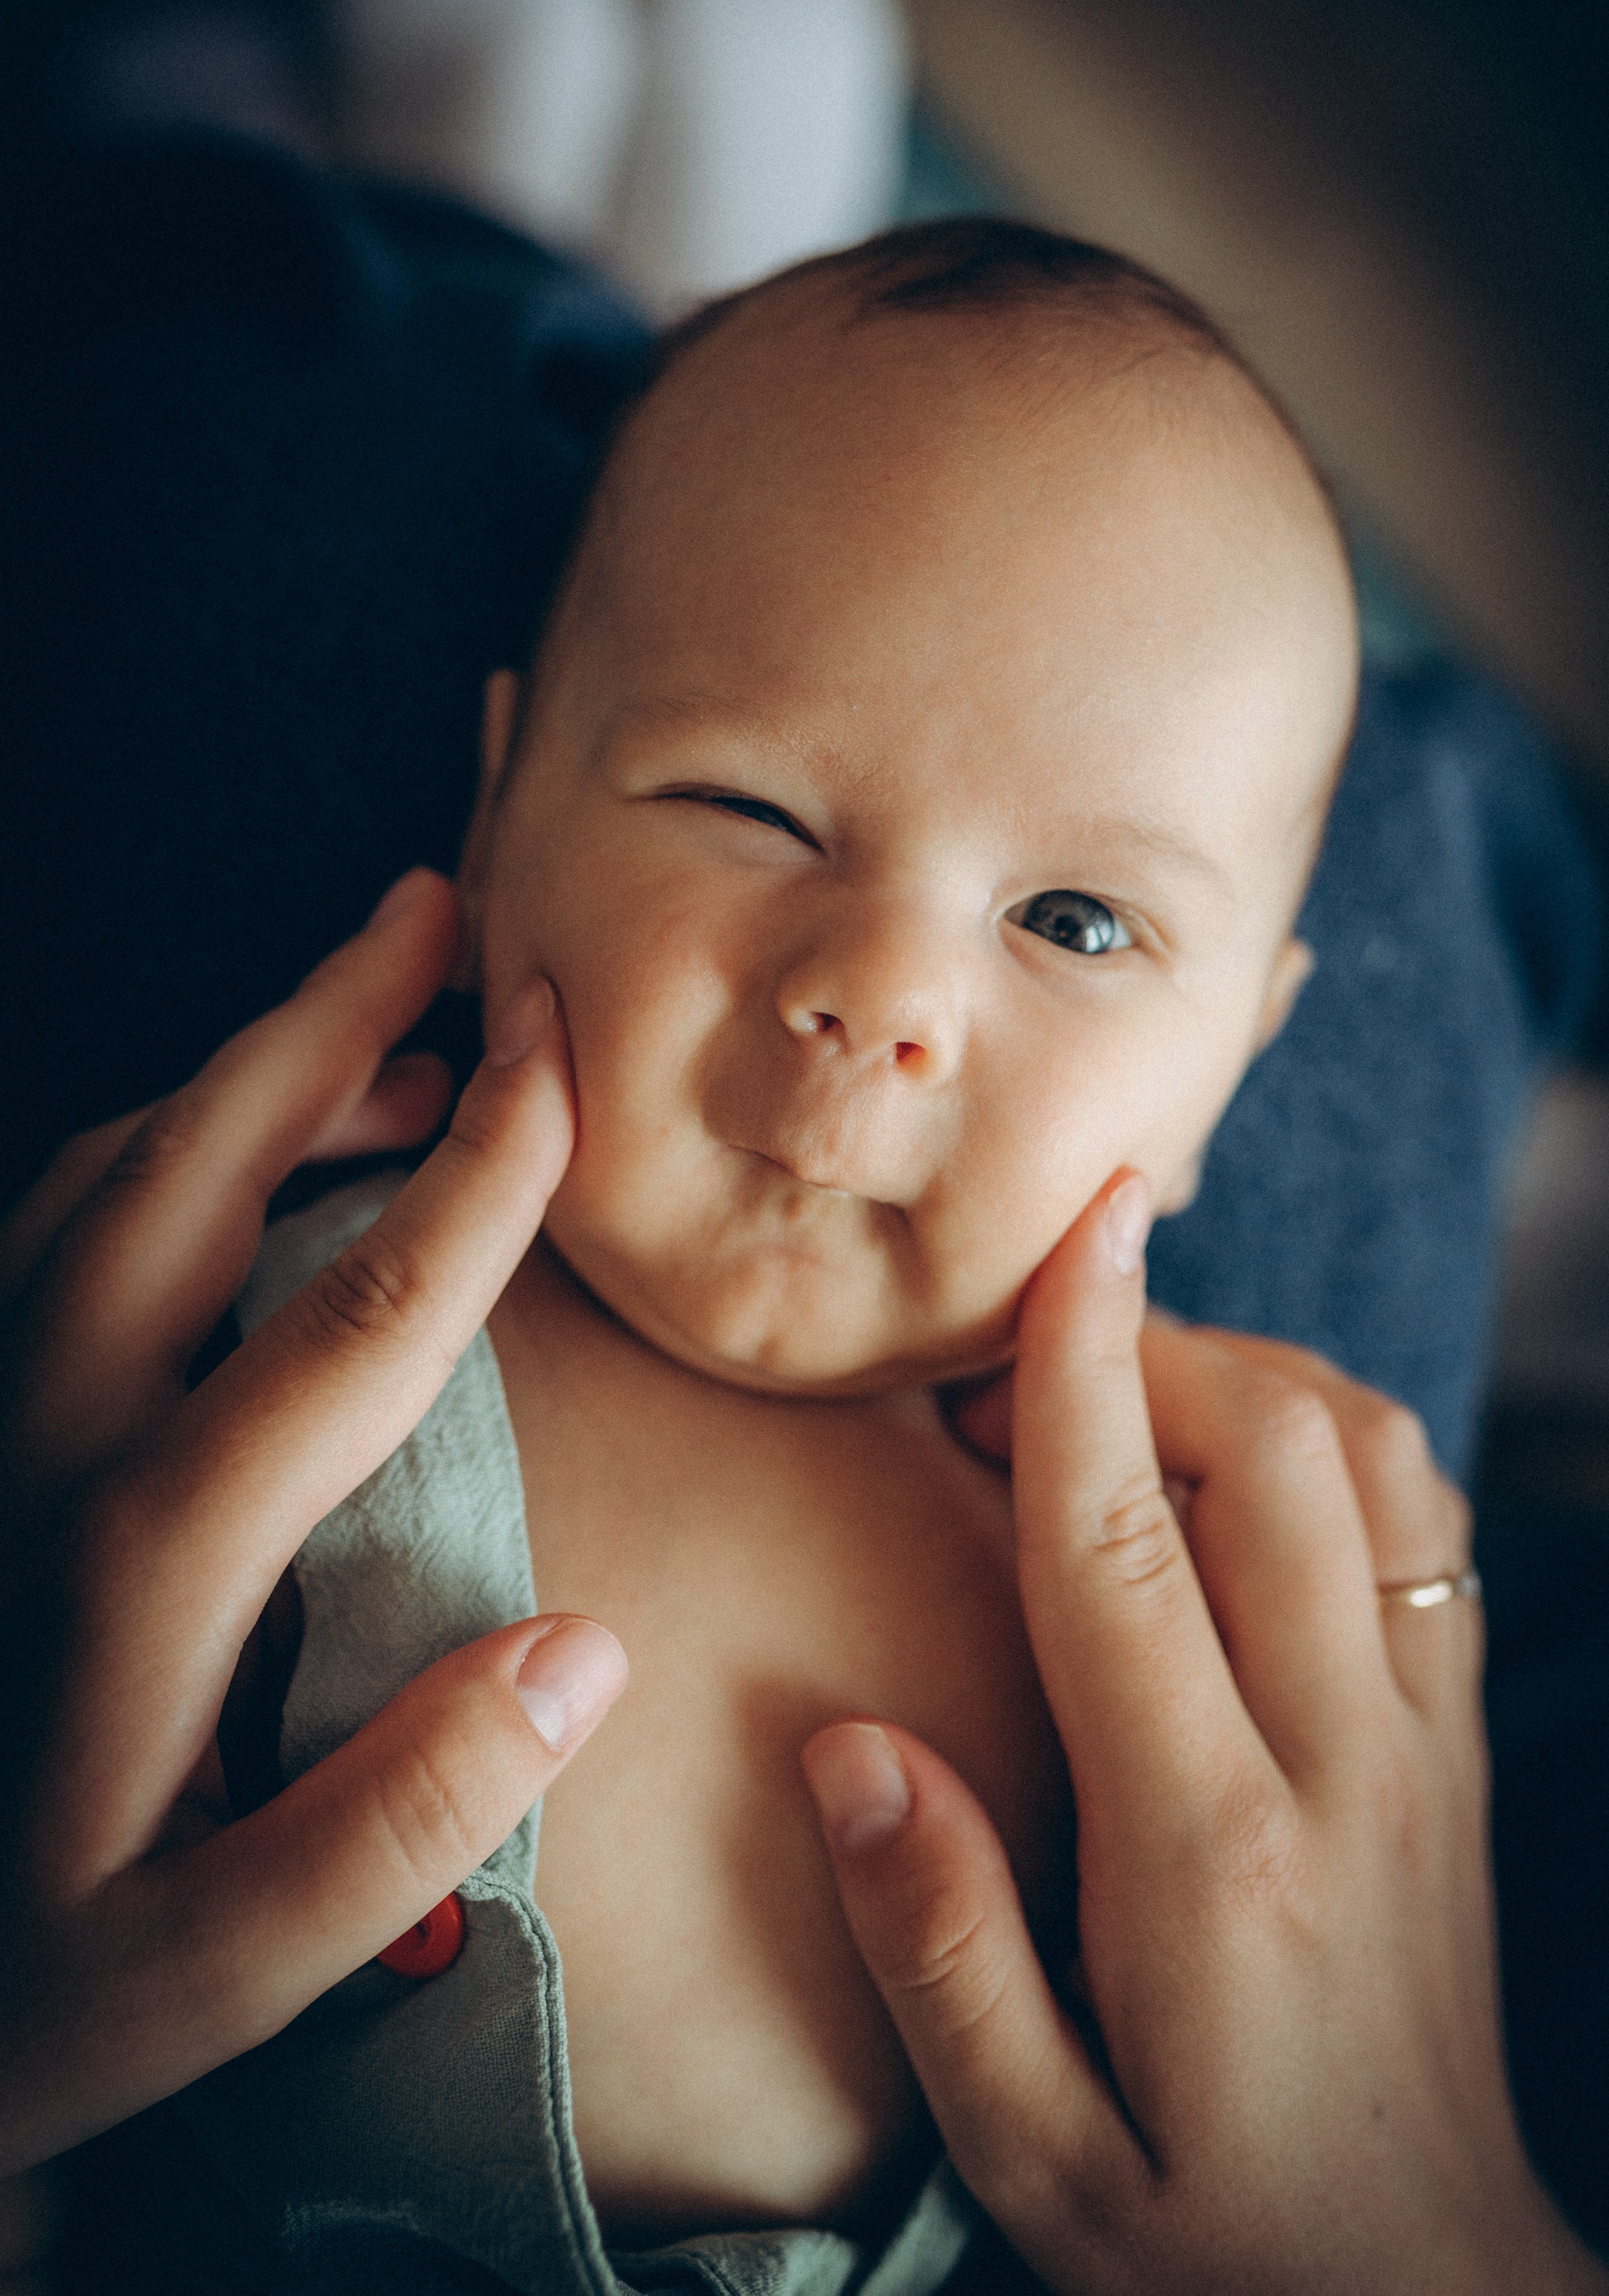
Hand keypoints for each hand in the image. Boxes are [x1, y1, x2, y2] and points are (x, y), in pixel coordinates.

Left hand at [0, 872, 625, 2170]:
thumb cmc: (19, 2000)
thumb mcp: (207, 1974)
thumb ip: (394, 1824)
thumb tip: (583, 1655)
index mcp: (141, 1555)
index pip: (359, 1311)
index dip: (479, 1169)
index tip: (562, 1057)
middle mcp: (47, 1447)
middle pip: (198, 1172)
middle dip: (334, 1022)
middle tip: (440, 912)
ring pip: (112, 1180)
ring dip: (250, 1077)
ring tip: (383, 1026)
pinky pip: (53, 1231)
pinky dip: (159, 1150)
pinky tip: (226, 1159)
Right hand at [804, 1173, 1604, 2295]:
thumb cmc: (1213, 2241)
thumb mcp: (1036, 2156)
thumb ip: (940, 1947)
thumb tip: (849, 1745)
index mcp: (1206, 1851)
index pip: (1126, 1549)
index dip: (1084, 1369)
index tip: (1066, 1230)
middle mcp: (1338, 1762)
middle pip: (1269, 1453)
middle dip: (1149, 1342)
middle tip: (1011, 1368)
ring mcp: (1423, 1743)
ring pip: (1369, 1462)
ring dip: (1246, 1374)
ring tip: (1120, 1391)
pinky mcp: (1457, 1747)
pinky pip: (1420, 1525)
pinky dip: (1332, 1438)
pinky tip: (1238, 1467)